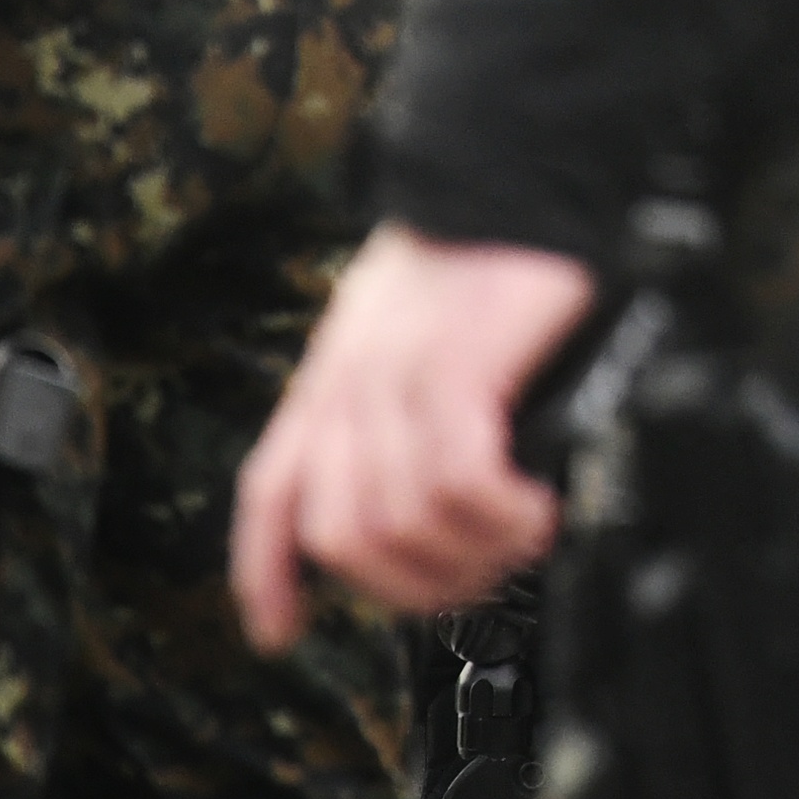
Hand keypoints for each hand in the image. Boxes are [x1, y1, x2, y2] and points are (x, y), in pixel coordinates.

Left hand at [231, 226, 601, 642]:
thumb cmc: (488, 244)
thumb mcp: (412, 324)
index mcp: (331, 375)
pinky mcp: (455, 369)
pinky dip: (499, 518)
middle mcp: (350, 385)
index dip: (264, 576)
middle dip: (412, 586)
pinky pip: (456, 483)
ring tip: (519, 541)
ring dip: (467, 558)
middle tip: (480, 577)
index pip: (272, 495)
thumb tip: (432, 489)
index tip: (279, 632)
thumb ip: (402, 400)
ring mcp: (397, 379)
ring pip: (397, 525)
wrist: (518, 166)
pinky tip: (533, 510)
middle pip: (341, 536)